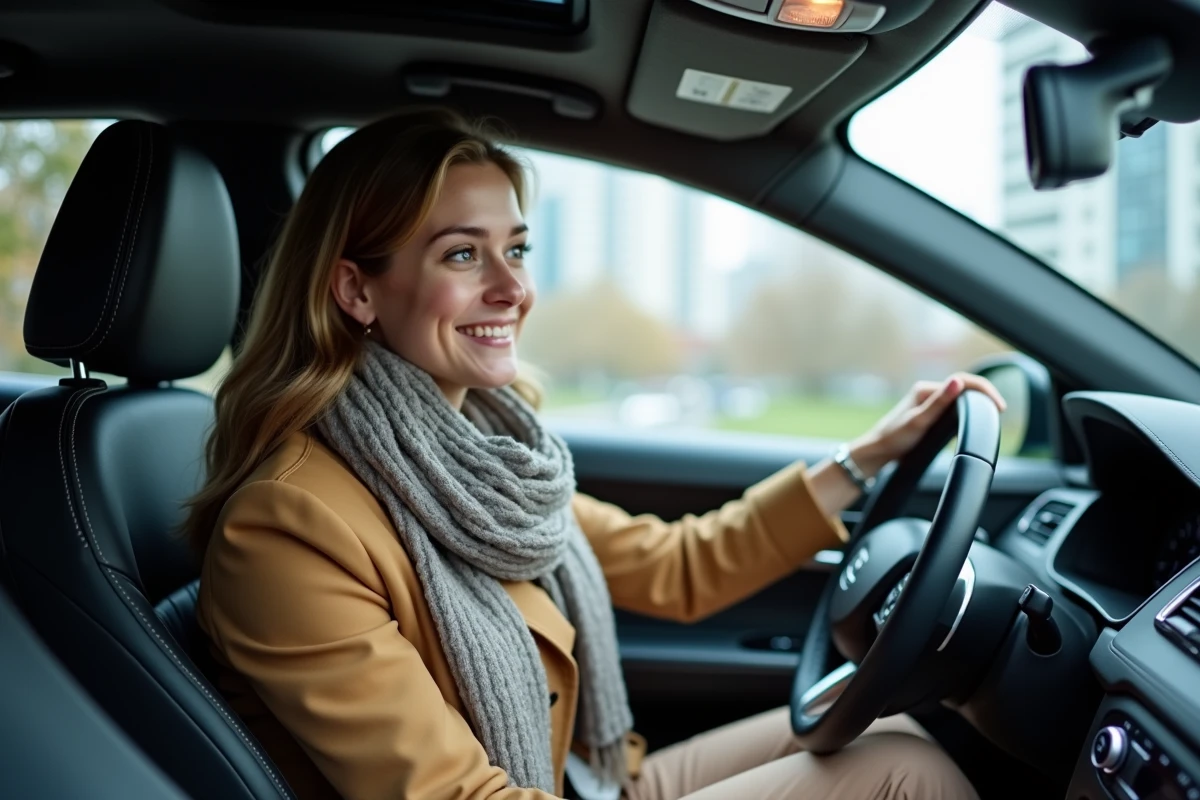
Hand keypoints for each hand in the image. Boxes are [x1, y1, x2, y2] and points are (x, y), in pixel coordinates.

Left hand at [848, 373, 1007, 476]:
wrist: (877, 453)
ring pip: (959, 397)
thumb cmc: (893, 438)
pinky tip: (973, 419)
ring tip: (992, 413)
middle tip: (1000, 410)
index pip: (964, 381)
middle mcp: (927, 392)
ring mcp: (927, 403)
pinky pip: (953, 407)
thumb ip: (939, 402)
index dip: (985, 391)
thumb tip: (958, 382)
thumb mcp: (918, 421)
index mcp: (925, 389)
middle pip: (964, 387)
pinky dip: (966, 410)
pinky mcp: (928, 414)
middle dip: (984, 395)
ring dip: (976, 402)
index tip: (999, 407)